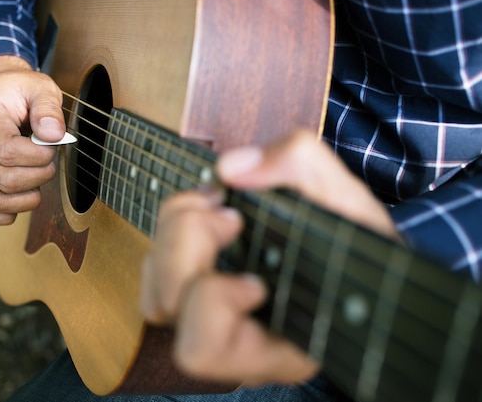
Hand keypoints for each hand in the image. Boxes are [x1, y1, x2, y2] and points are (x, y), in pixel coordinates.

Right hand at [0, 56, 65, 224]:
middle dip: (38, 176)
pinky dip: (3, 214)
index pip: (6, 152)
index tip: (50, 145)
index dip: (37, 156)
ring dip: (26, 198)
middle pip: (3, 180)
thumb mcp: (40, 86)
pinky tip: (21, 200)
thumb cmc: (22, 90)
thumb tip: (52, 136)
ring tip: (38, 178)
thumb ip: (48, 109)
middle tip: (49, 160)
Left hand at [140, 130, 397, 385]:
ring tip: (218, 211)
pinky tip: (211, 212)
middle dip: (187, 245)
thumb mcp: (351, 202)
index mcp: (274, 344)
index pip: (204, 347)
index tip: (256, 278)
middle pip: (163, 306)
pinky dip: (172, 233)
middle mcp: (234, 340)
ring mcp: (210, 317)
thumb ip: (301, 166)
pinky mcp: (196, 289)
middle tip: (231, 217)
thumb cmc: (361, 243)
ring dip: (174, 238)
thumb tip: (229, 168)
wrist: (360, 256)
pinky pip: (155, 271)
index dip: (215, 302)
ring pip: (151, 292)